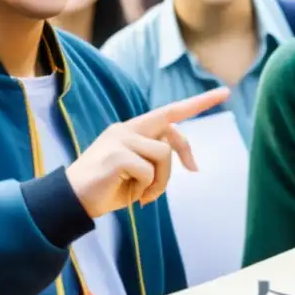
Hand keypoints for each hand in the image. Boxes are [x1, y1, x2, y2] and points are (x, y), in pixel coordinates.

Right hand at [66, 87, 229, 217]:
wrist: (71, 201)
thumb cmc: (106, 188)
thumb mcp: (136, 172)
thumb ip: (155, 158)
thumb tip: (186, 161)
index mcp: (131, 130)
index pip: (169, 112)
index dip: (198, 103)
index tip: (224, 93)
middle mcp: (126, 128)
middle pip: (170, 130)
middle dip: (186, 150)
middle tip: (194, 170)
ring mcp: (120, 139)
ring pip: (163, 154)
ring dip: (160, 182)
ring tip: (145, 196)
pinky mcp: (116, 154)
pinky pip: (148, 171)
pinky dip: (146, 189)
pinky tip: (132, 198)